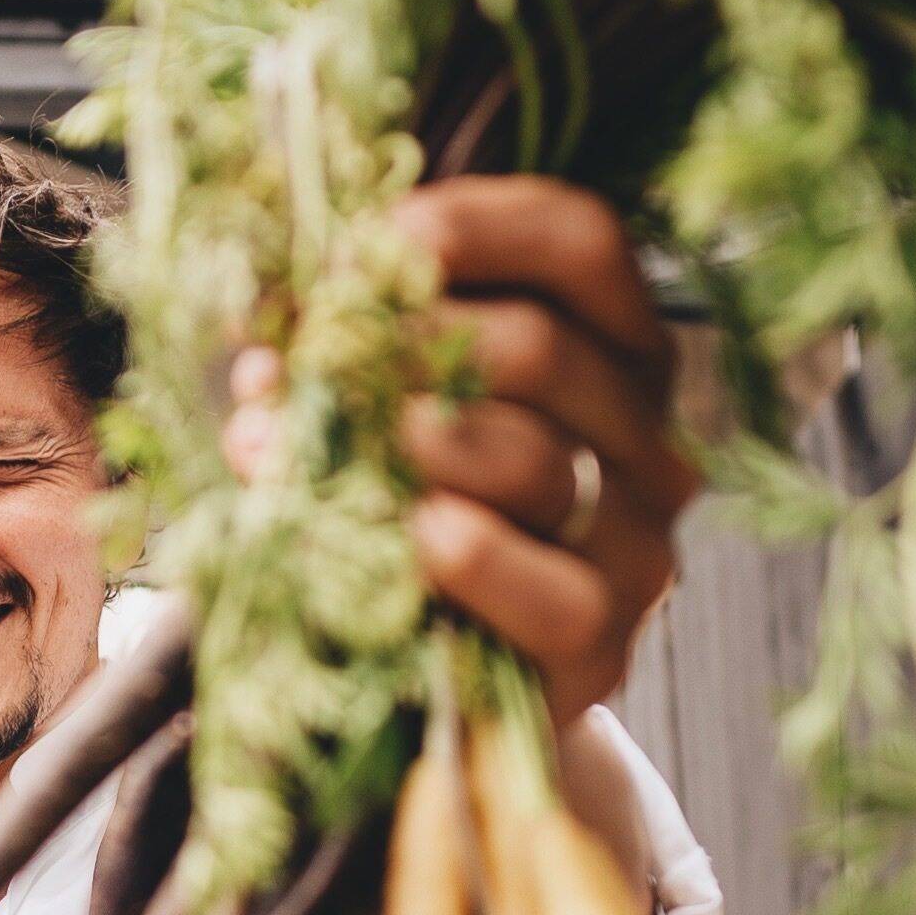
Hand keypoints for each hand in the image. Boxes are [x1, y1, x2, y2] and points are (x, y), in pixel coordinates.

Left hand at [227, 176, 698, 726]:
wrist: (407, 688)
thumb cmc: (393, 517)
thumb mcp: (372, 407)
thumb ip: (341, 347)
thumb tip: (269, 316)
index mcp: (611, 349)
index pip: (582, 244)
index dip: (471, 226)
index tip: (353, 250)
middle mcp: (646, 436)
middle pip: (540, 349)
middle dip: (400, 347)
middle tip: (303, 365)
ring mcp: (637, 544)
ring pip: (534, 464)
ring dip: (402, 447)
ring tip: (305, 451)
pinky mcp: (606, 647)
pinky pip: (555, 594)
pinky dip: (477, 559)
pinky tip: (415, 538)